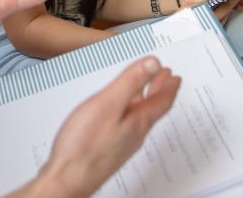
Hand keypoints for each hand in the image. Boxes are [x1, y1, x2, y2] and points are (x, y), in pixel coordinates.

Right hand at [28, 58, 180, 197]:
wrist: (68, 179)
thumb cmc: (85, 145)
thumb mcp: (109, 103)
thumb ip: (131, 81)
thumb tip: (154, 64)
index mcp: (138, 121)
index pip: (161, 101)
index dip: (169, 85)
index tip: (174, 75)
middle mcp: (134, 134)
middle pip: (152, 109)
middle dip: (160, 91)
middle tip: (166, 79)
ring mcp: (122, 144)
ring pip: (140, 117)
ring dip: (145, 100)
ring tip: (146, 91)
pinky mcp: (109, 150)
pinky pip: (128, 125)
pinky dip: (131, 111)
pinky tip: (122, 113)